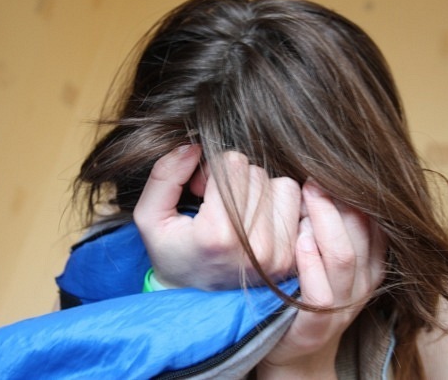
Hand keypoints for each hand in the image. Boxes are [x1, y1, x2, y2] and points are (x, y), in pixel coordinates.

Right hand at [133, 145, 300, 289]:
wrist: (195, 302)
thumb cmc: (173, 253)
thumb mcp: (151, 217)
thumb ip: (165, 176)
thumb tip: (194, 146)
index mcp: (217, 235)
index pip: (233, 164)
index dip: (213, 169)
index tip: (202, 191)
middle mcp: (254, 247)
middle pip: (257, 173)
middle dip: (235, 180)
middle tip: (217, 204)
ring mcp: (278, 255)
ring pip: (281, 185)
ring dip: (258, 191)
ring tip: (238, 212)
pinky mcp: (293, 258)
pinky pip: (296, 204)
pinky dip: (277, 204)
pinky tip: (256, 220)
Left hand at [257, 181, 386, 378]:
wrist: (295, 349)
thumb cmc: (304, 289)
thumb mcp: (324, 256)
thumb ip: (329, 225)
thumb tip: (319, 179)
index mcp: (371, 264)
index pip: (374, 222)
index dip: (355, 195)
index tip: (330, 171)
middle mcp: (364, 283)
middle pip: (360, 233)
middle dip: (335, 202)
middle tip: (312, 178)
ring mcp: (345, 305)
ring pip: (344, 256)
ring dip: (323, 222)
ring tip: (304, 199)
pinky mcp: (318, 323)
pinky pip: (322, 291)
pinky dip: (310, 261)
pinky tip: (297, 240)